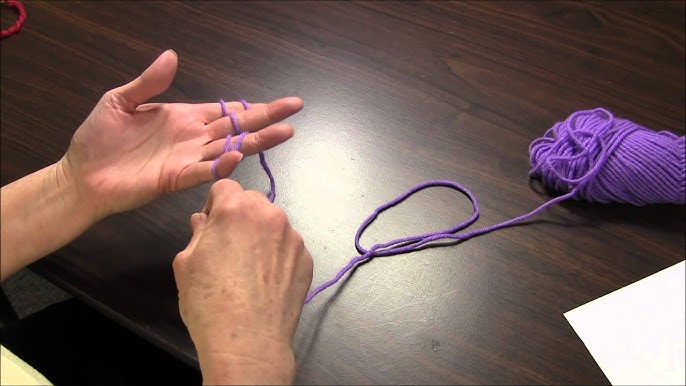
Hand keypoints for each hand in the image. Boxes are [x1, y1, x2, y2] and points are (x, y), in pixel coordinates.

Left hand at [61, 49, 302, 218]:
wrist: (82, 175)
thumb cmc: (99, 138)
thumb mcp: (120, 101)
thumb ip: (149, 83)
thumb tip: (172, 56)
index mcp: (184, 118)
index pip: (226, 111)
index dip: (253, 106)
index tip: (280, 103)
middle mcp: (193, 138)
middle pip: (238, 127)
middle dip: (267, 118)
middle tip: (295, 109)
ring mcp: (188, 159)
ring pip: (230, 148)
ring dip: (257, 140)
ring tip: (285, 132)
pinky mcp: (176, 179)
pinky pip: (204, 171)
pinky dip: (222, 165)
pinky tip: (239, 154)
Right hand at [172, 179, 312, 384]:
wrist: (248, 341)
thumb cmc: (209, 302)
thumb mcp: (186, 263)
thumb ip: (197, 233)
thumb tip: (203, 220)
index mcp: (236, 209)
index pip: (225, 186)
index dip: (215, 204)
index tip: (211, 226)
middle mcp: (270, 216)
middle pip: (252, 202)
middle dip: (239, 216)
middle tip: (228, 248)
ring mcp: (292, 238)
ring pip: (273, 224)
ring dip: (261, 235)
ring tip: (249, 269)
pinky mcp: (306, 259)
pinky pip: (288, 247)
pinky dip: (278, 256)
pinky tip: (265, 281)